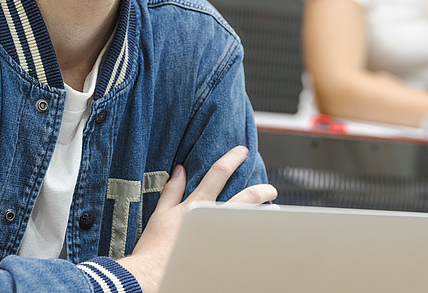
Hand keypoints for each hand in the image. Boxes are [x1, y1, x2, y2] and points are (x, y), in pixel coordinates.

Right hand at [118, 146, 276, 292]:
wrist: (153, 275)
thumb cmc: (154, 247)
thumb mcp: (160, 213)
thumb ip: (172, 190)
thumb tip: (180, 170)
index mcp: (196, 204)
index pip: (218, 173)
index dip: (232, 159)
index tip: (242, 151)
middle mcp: (212, 218)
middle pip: (246, 197)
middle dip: (261, 190)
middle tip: (270, 189)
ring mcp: (222, 238)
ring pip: (251, 219)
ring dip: (265, 212)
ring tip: (273, 210)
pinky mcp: (225, 254)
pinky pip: (247, 241)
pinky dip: (258, 234)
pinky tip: (264, 234)